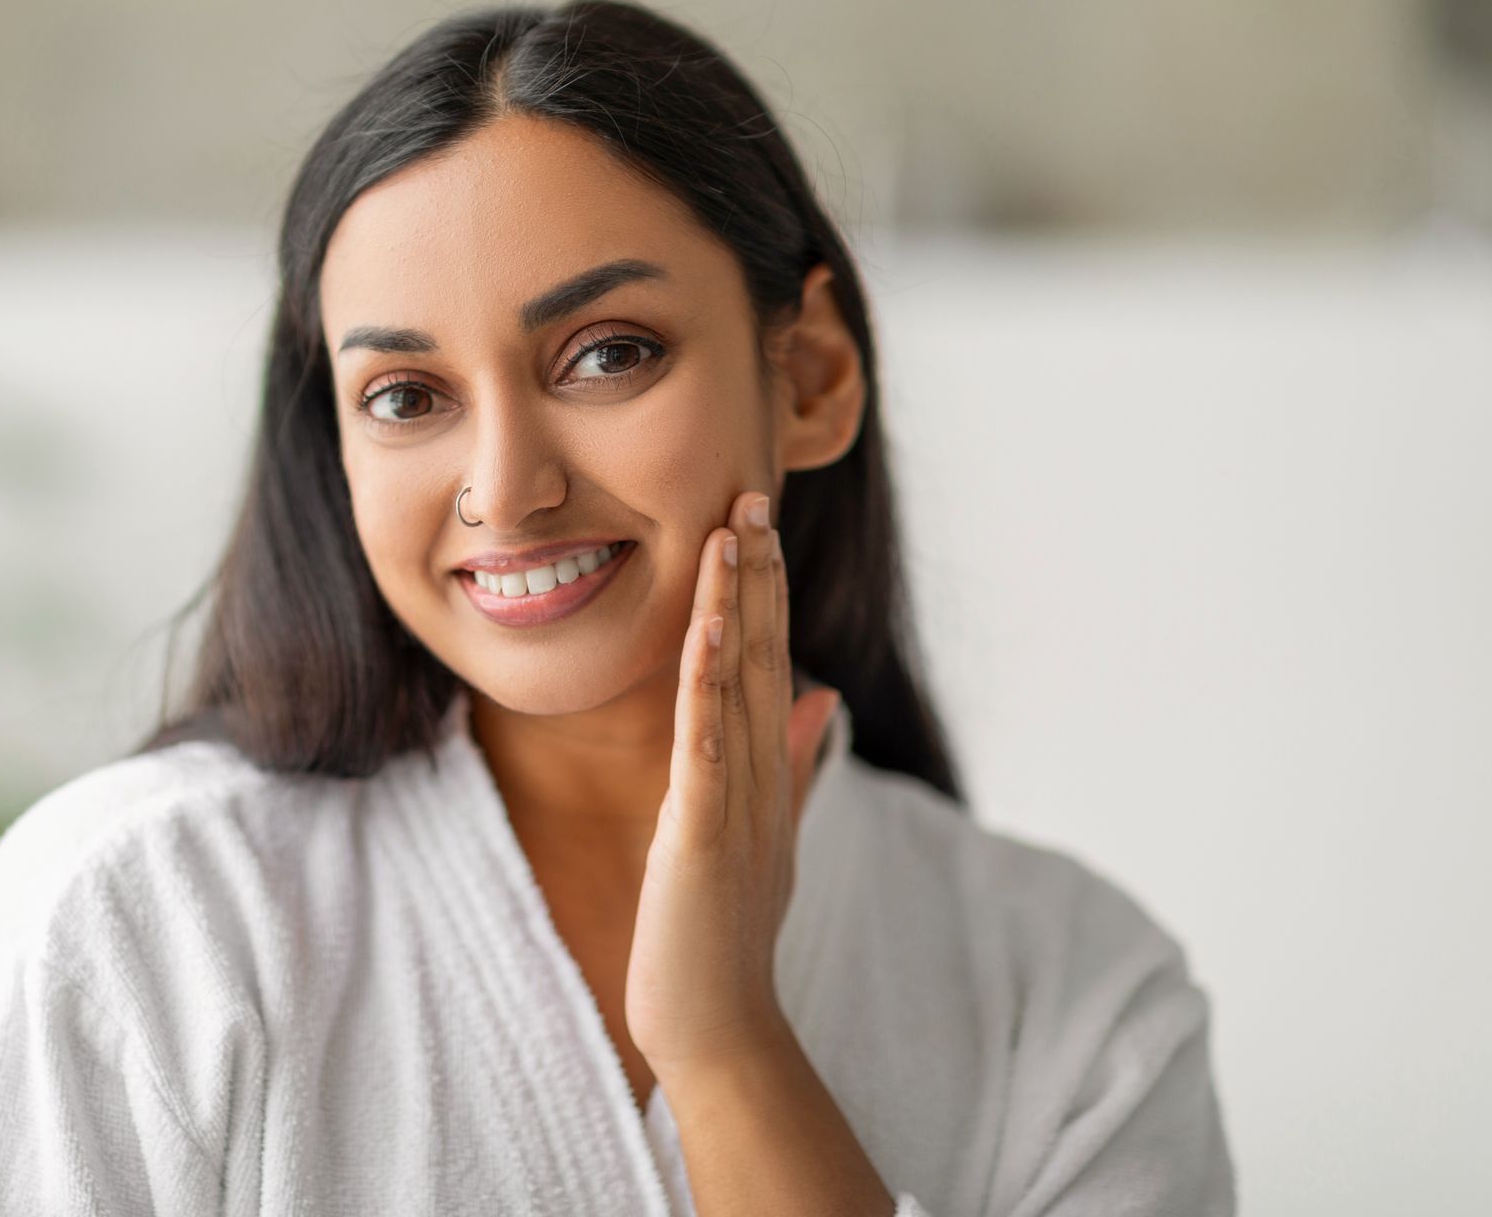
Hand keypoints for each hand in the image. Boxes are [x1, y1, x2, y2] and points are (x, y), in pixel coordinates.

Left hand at [625, 489, 843, 1078]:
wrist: (718, 1024)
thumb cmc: (727, 935)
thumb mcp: (765, 832)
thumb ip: (794, 762)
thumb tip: (820, 694)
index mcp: (765, 771)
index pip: (769, 662)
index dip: (765, 591)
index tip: (754, 522)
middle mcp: (759, 775)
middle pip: (762, 656)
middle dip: (757, 576)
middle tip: (751, 494)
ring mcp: (733, 801)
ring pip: (736, 685)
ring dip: (736, 607)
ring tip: (732, 535)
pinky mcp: (698, 832)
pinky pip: (704, 743)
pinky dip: (706, 684)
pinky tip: (705, 630)